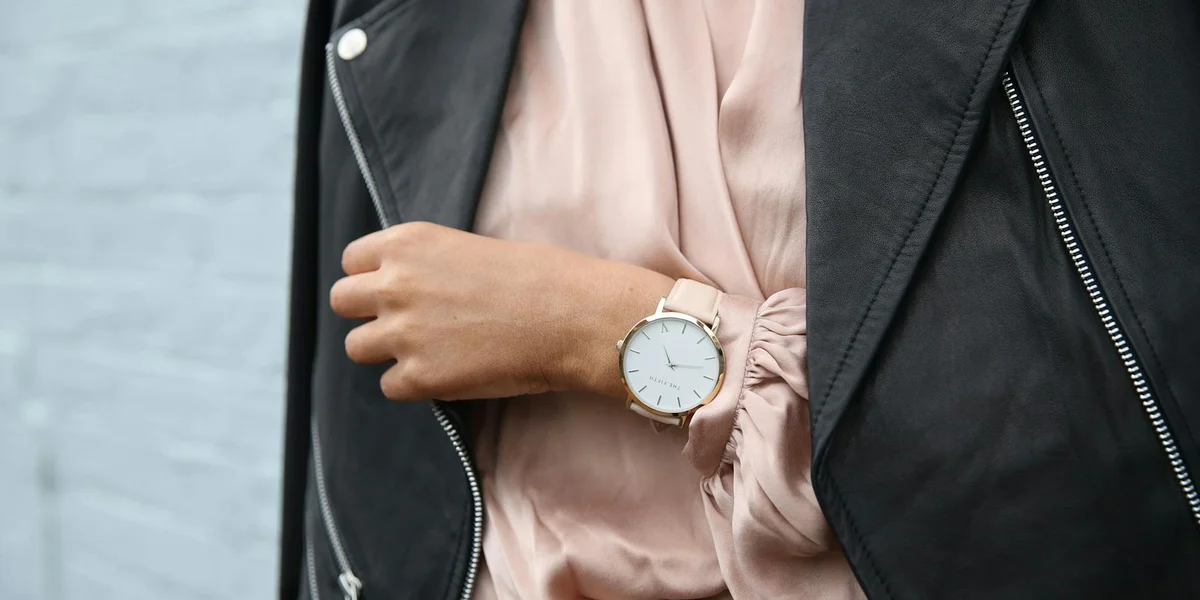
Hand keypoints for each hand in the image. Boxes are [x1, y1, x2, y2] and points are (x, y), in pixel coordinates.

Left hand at [329, 222, 673, 400]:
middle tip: (406, 323)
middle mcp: (395, 283)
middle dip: (367, 314)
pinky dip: (414, 384)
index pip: (351, 261)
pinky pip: (390, 385)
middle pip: (341, 302)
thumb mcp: (470, 248)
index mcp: (408, 243)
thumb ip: (426, 265)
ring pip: (356, 348)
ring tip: (429, 351)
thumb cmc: (539, 277)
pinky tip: (449, 373)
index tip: (396, 290)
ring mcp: (403, 332)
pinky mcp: (419, 376)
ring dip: (385, 351)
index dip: (372, 278)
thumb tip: (406, 289)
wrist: (572, 316)